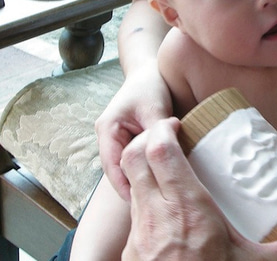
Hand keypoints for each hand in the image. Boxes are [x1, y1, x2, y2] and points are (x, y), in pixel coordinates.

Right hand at [95, 62, 172, 199]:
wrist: (149, 71)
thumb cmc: (149, 86)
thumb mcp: (155, 108)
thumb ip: (158, 132)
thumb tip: (169, 155)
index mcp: (107, 129)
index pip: (111, 165)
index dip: (123, 185)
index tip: (137, 201)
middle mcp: (108, 137)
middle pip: (117, 170)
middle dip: (131, 186)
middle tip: (148, 205)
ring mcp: (117, 139)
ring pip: (126, 167)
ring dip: (139, 178)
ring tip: (154, 195)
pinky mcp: (129, 140)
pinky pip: (135, 160)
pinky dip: (144, 168)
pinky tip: (158, 178)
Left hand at [121, 118, 276, 260]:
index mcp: (188, 210)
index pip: (159, 152)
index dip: (162, 131)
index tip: (177, 125)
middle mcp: (157, 216)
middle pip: (134, 158)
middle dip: (147, 139)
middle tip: (168, 138)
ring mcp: (140, 234)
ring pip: (131, 184)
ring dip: (144, 169)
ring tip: (168, 171)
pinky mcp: (132, 252)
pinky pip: (134, 213)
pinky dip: (145, 199)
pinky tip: (166, 210)